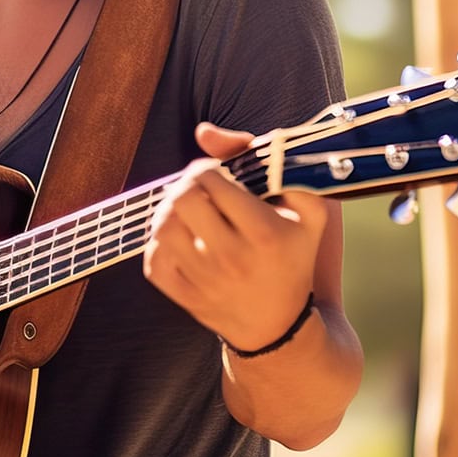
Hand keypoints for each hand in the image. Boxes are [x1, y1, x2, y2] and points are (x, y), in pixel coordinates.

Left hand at [142, 123, 328, 350]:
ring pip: (162, 227)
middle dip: (186, 184)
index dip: (208, 168)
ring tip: (187, 212)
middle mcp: (233, 258)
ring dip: (170, 211)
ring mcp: (205, 281)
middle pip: (182, 199)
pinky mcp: (185, 298)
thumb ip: (264, 158)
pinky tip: (181, 241)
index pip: (211, 180)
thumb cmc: (293, 255)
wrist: (279, 325)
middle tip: (198, 190)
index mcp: (264, 232)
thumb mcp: (304, 208)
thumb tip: (204, 132)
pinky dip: (160, 244)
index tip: (218, 176)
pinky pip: (153, 259)